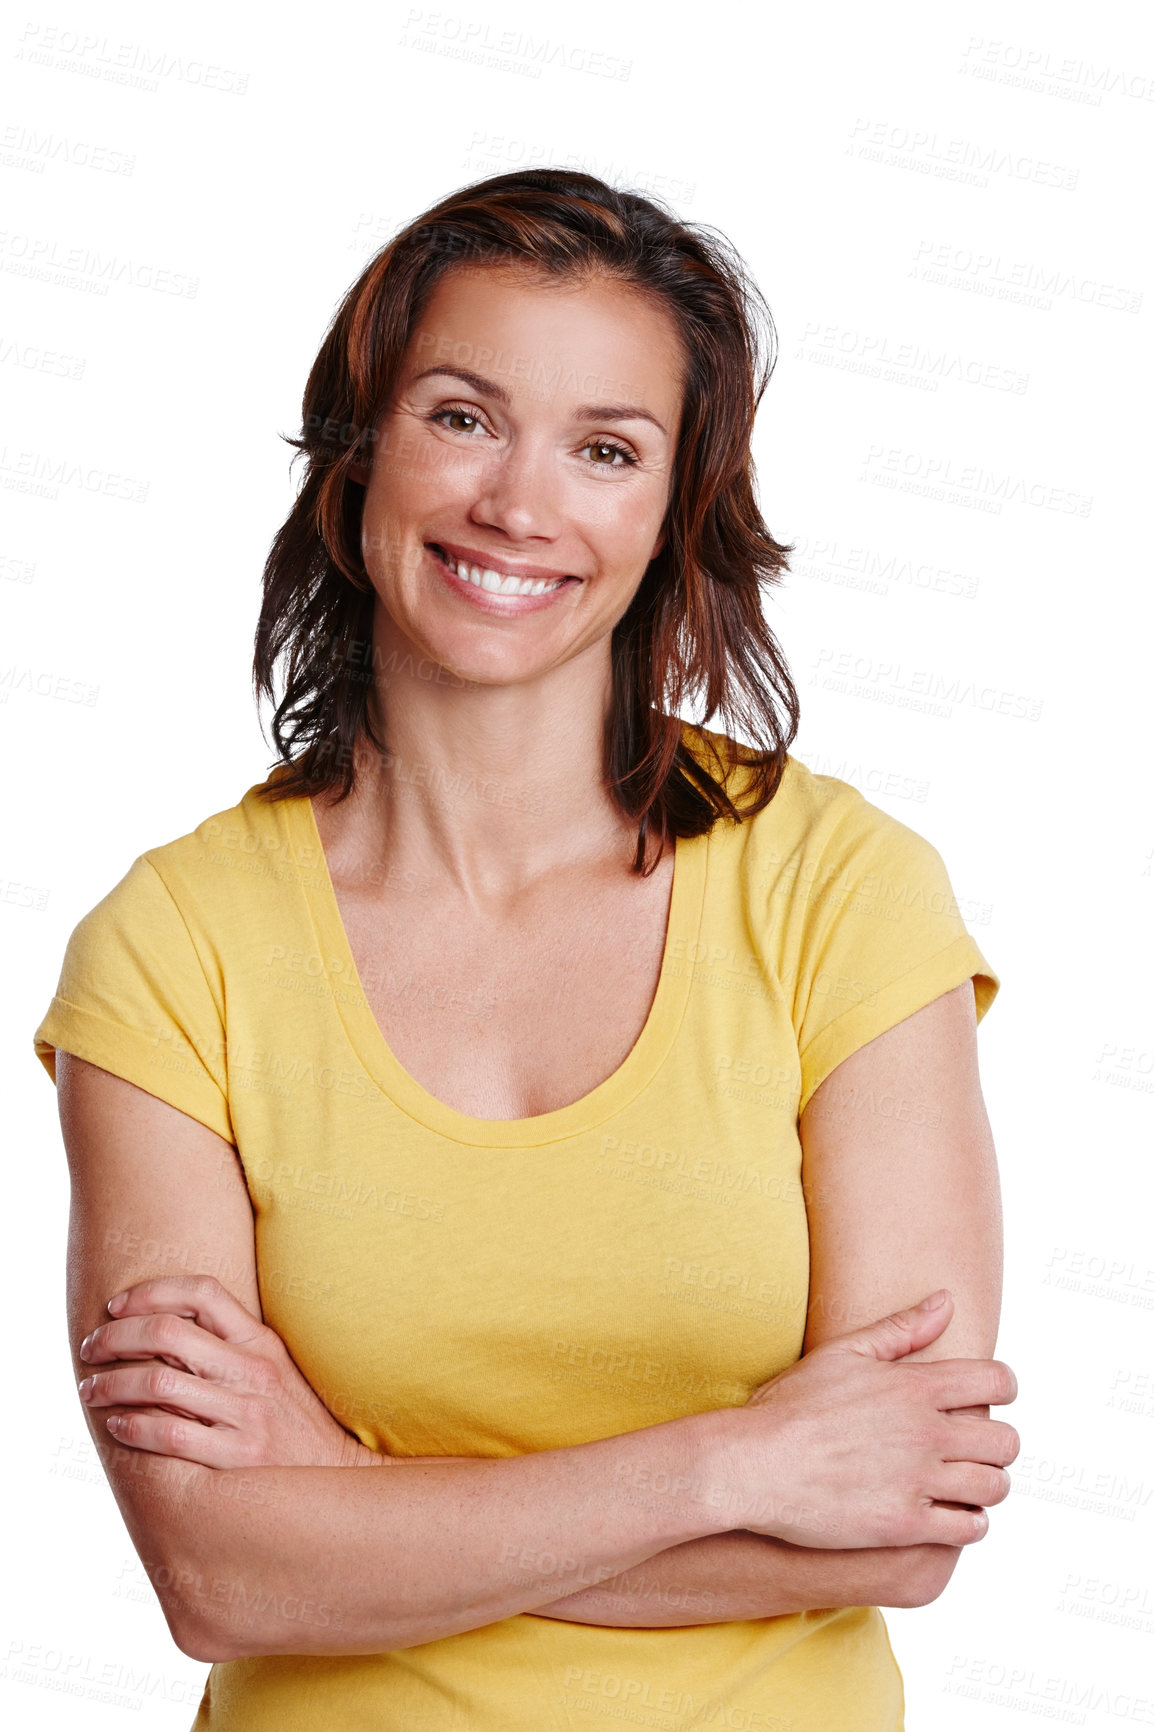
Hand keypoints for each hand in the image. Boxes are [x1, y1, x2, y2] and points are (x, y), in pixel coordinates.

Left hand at [76, 1275, 384, 1470]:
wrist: (337, 1479)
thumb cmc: (292, 1422)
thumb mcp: (273, 1370)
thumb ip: (228, 1346)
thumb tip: (159, 1329)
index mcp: (262, 1342)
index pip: (203, 1292)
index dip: (151, 1292)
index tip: (117, 1307)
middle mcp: (254, 1371)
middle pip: (169, 1332)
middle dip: (116, 1336)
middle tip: (92, 1348)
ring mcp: (247, 1413)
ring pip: (159, 1381)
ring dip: (112, 1383)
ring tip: (91, 1389)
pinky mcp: (237, 1457)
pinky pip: (169, 1433)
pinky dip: (132, 1426)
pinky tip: (117, 1425)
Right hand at [718, 1290, 1017, 1550]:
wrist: (754, 1465)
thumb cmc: (791, 1407)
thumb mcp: (844, 1353)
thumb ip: (901, 1329)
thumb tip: (946, 1302)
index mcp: (914, 1386)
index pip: (997, 1381)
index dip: (1003, 1389)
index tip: (988, 1399)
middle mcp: (925, 1431)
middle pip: (1006, 1440)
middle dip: (998, 1444)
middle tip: (974, 1448)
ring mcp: (917, 1480)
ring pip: (994, 1486)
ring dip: (987, 1484)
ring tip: (963, 1483)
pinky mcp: (905, 1524)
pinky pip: (969, 1528)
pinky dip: (969, 1522)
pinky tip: (948, 1513)